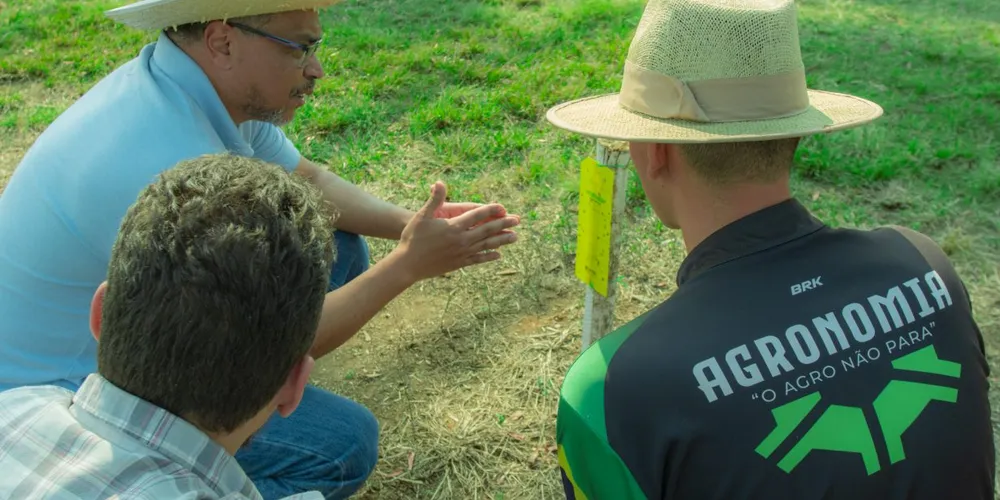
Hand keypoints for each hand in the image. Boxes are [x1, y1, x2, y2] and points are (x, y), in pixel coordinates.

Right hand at [392, 181, 520, 281]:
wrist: (407, 264)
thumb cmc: (412, 238)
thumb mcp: (422, 216)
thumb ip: (434, 199)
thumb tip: (439, 182)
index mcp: (454, 226)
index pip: (477, 215)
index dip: (491, 210)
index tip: (503, 207)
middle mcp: (461, 240)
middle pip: (487, 230)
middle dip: (503, 225)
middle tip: (518, 220)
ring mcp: (461, 253)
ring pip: (486, 245)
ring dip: (502, 241)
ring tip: (515, 237)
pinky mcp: (459, 264)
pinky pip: (478, 259)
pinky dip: (488, 256)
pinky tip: (498, 255)